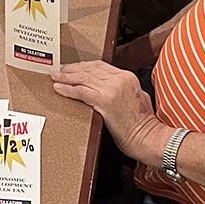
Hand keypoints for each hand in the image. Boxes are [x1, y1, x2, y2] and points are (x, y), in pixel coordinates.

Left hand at [52, 62, 170, 163]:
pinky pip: (81, 91)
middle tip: (60, 70)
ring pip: (83, 78)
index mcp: (127, 77)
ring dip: (66, 77)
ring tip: (56, 77)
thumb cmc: (143, 124)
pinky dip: (68, 89)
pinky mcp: (105, 101)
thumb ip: (124, 89)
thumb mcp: (138, 98)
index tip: (73, 67)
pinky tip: (59, 88)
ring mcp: (112, 89)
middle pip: (90, 69)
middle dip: (72, 69)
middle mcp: (120, 79)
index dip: (84, 66)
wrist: (149, 137)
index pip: (100, 66)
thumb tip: (110, 89)